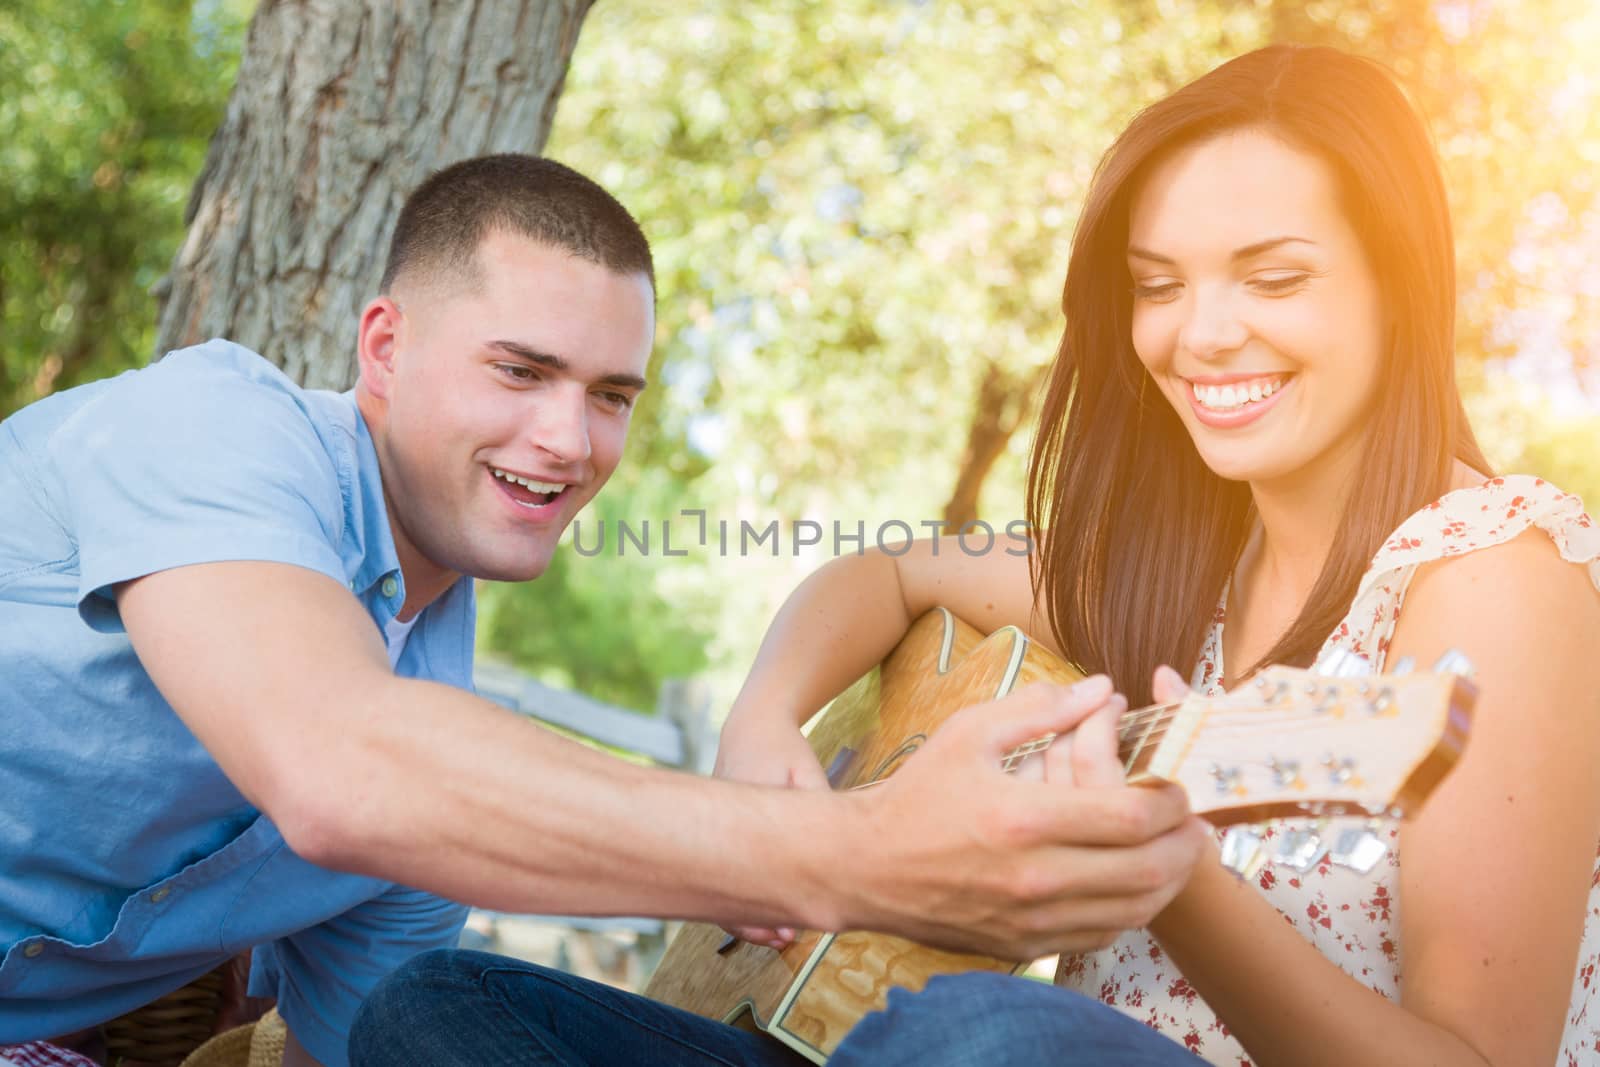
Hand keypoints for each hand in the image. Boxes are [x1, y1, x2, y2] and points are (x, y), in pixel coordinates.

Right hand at [712, 709, 829, 948]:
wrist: (752, 727)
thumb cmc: (782, 749)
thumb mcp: (807, 774)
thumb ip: (818, 810)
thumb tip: (838, 857)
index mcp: (737, 817)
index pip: (742, 879)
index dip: (759, 914)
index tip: (785, 931)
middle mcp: (718, 830)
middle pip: (721, 893)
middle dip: (750, 923)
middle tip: (784, 938)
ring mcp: (713, 835)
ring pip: (720, 888)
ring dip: (747, 911)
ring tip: (780, 933)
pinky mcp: (718, 838)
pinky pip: (725, 874)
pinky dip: (743, 894)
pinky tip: (769, 909)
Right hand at [834, 676, 1209, 959]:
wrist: (863, 867)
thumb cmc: (917, 793)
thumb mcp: (970, 732)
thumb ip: (1041, 709)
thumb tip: (1105, 688)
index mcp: (1024, 818)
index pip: (1132, 817)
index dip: (1174, 801)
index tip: (1182, 784)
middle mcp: (1034, 877)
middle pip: (1148, 872)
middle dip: (1186, 845)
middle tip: (1197, 822)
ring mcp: (1031, 919)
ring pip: (1134, 911)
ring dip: (1168, 881)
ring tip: (1177, 850)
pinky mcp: (1025, 945)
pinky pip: (1102, 935)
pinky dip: (1131, 910)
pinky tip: (1132, 882)